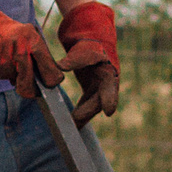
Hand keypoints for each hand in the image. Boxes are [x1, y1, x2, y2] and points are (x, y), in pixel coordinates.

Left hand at [58, 1, 120, 124]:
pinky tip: (69, 123)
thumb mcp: (83, 50)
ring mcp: (100, 90)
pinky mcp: (92, 91)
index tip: (109, 111)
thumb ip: (73, 59)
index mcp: (109, 74)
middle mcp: (107, 85)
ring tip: (70, 128)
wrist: (92, 43)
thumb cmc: (90, 45)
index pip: (110, 89)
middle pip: (98, 102)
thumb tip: (61, 67)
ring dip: (82, 116)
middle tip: (75, 121)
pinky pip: (85, 105)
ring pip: (92, 106)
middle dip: (88, 112)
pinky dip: (78, 113)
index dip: (110, 100)